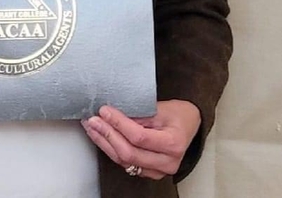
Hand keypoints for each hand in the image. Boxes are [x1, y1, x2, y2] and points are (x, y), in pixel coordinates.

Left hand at [82, 100, 200, 179]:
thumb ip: (138, 113)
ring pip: (125, 161)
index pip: (139, 137)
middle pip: (130, 153)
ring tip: (92, 128)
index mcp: (173, 144)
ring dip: (105, 143)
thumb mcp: (161, 108)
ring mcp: (158, 171)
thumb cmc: (177, 114)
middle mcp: (167, 162)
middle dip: (107, 135)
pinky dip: (111, 150)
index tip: (105, 111)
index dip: (119, 124)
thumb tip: (111, 113)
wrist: (189, 125)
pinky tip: (101, 138)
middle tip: (93, 120)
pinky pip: (126, 164)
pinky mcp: (150, 172)